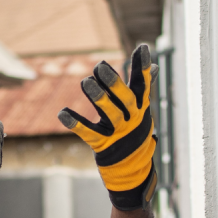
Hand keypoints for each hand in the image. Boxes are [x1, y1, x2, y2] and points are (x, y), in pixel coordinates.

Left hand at [58, 44, 157, 210]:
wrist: (133, 169)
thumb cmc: (134, 131)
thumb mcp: (141, 110)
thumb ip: (144, 87)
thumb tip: (155, 66)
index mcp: (141, 107)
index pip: (143, 84)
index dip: (142, 67)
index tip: (141, 48)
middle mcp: (133, 119)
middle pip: (124, 99)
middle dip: (113, 82)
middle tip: (99, 65)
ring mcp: (118, 133)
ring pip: (109, 114)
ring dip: (97, 98)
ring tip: (85, 81)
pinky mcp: (103, 145)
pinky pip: (88, 133)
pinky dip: (75, 123)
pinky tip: (62, 113)